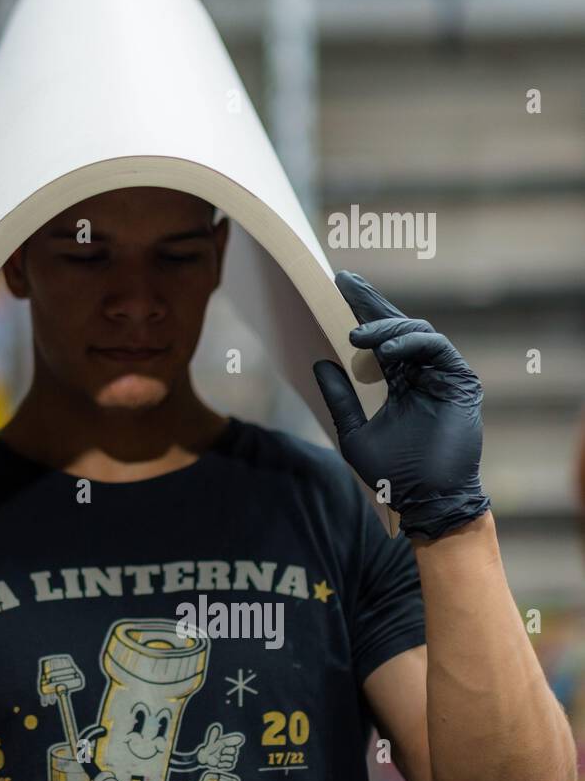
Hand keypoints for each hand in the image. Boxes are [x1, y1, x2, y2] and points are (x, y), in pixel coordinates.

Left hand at [195, 723, 243, 769]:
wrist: (205, 759)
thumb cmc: (209, 749)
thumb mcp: (211, 742)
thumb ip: (214, 736)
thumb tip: (216, 727)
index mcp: (226, 743)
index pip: (233, 741)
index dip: (236, 740)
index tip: (240, 738)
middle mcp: (229, 750)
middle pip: (233, 750)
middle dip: (226, 751)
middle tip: (220, 752)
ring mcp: (229, 758)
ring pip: (232, 758)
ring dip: (224, 759)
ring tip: (218, 758)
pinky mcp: (228, 765)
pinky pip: (230, 764)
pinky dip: (223, 764)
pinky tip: (218, 763)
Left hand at [313, 271, 490, 539]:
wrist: (424, 499)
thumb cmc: (391, 473)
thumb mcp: (354, 431)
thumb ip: (340, 397)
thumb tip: (320, 362)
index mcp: (396, 381)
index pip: (378, 339)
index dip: (359, 312)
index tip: (335, 287)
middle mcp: (419, 373)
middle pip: (396, 327)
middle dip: (370, 302)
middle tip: (344, 281)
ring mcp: (441, 375)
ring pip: (416, 332)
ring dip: (386, 327)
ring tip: (357, 333)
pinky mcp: (460, 382)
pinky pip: (437, 349)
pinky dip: (411, 342)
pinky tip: (385, 348)